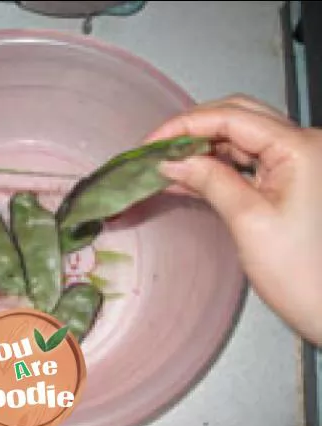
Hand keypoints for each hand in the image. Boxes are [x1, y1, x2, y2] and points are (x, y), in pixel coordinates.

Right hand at [150, 95, 321, 344]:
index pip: (233, 117)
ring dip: (203, 149)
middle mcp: (305, 146)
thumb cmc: (305, 274)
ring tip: (167, 164)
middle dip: (194, 131)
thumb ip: (211, 181)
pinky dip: (217, 166)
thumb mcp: (248, 221)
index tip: (152, 143)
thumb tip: (174, 161)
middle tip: (157, 149)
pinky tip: (188, 177)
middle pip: (238, 118)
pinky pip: (247, 162)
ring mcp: (299, 163)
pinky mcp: (290, 181)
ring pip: (241, 139)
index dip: (186, 125)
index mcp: (301, 148)